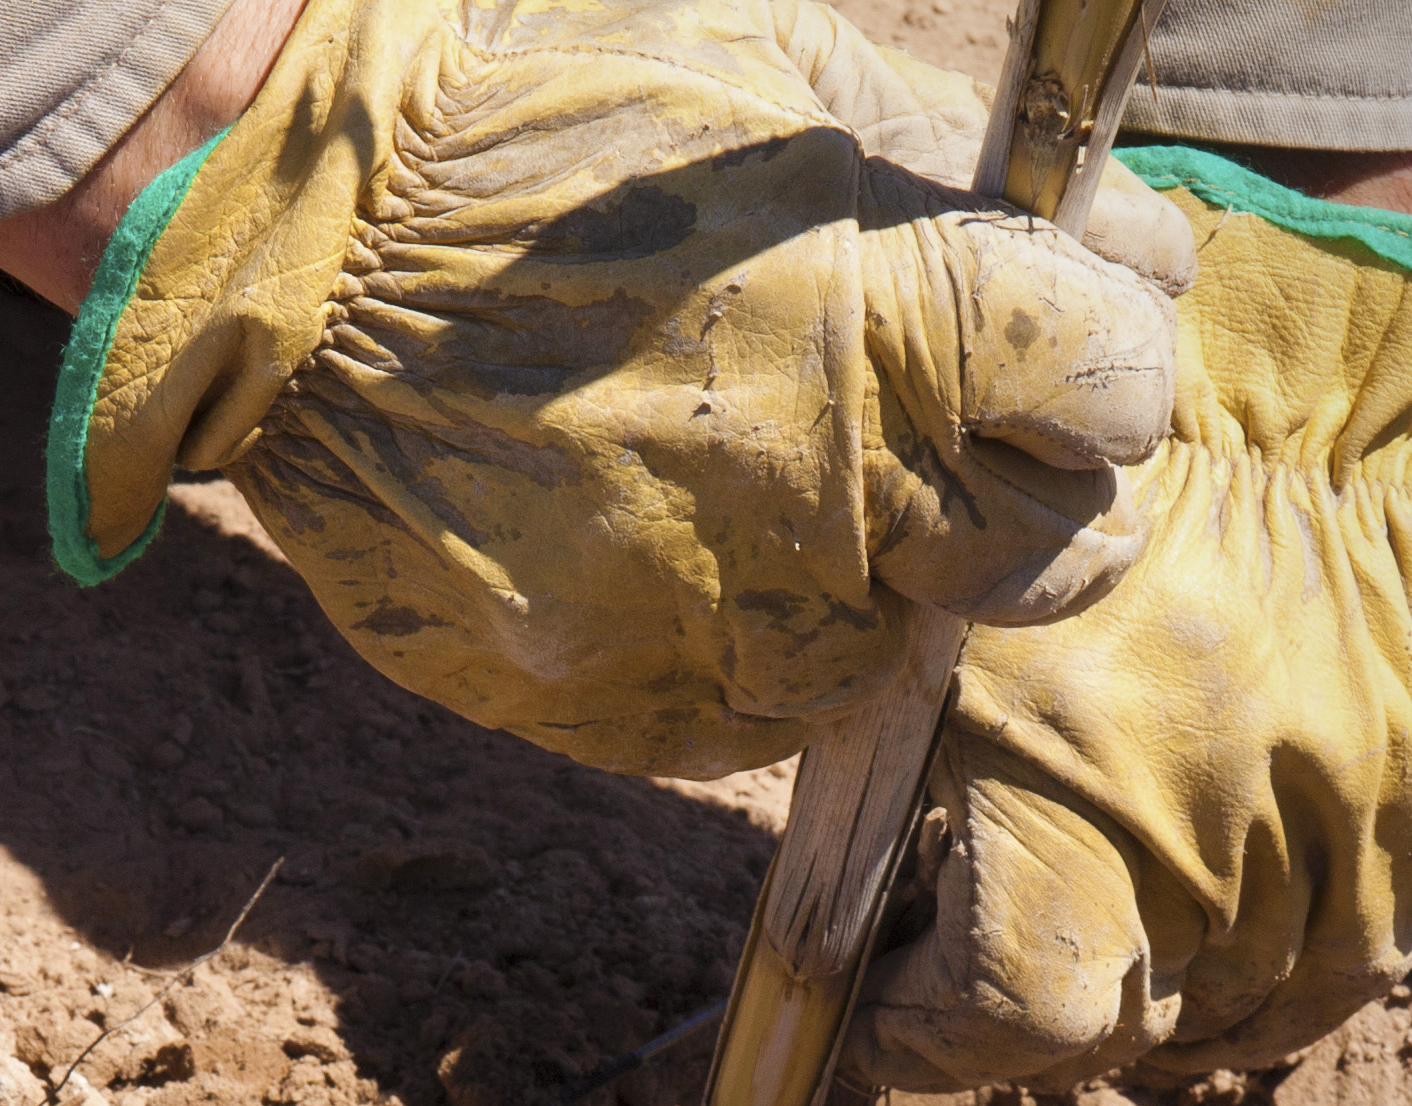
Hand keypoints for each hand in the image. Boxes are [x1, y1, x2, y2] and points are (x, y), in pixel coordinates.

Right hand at [63, 0, 1196, 776]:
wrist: (286, 261)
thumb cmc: (538, 122)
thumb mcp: (783, 80)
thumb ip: (967, 184)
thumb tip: (1125, 255)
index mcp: (889, 316)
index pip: (1120, 393)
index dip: (1096, 364)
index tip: (1046, 346)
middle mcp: (827, 495)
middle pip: (1054, 557)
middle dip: (1024, 496)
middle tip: (943, 440)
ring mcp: (716, 621)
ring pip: (901, 651)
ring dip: (876, 581)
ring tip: (772, 485)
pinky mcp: (617, 708)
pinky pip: (752, 718)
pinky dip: (745, 647)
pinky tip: (673, 547)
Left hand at [844, 149, 1411, 1089]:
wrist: (1285, 376)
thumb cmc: (1050, 506)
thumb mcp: (916, 647)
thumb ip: (875, 815)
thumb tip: (844, 960)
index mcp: (1071, 797)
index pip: (1009, 1019)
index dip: (933, 1042)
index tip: (890, 1018)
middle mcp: (1220, 833)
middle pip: (1128, 1026)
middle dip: (1039, 1026)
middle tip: (985, 979)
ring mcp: (1351, 821)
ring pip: (1254, 1005)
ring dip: (1166, 1010)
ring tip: (1105, 957)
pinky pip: (1369, 947)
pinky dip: (1290, 978)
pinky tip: (1224, 947)